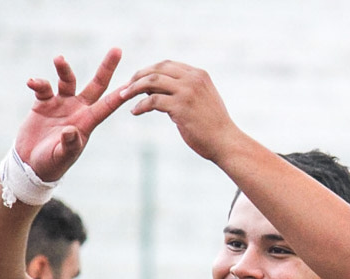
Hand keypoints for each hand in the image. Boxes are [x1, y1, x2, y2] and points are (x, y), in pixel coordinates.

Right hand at [15, 48, 132, 180]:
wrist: (30, 164)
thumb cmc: (51, 164)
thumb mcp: (61, 157)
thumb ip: (68, 144)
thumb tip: (71, 131)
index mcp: (87, 122)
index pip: (108, 105)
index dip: (121, 94)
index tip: (134, 82)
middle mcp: (77, 109)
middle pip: (96, 84)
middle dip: (106, 68)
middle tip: (117, 50)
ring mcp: (61, 104)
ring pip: (68, 80)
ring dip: (64, 69)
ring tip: (58, 59)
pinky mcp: (43, 103)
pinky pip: (43, 87)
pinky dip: (38, 83)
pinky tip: (32, 83)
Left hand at [122, 61, 240, 162]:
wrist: (225, 142)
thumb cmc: (212, 126)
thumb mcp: (201, 100)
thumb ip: (183, 91)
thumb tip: (156, 90)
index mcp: (199, 75)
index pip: (167, 65)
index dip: (149, 70)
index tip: (137, 79)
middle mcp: (193, 79)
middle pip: (157, 69)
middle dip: (138, 76)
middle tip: (126, 87)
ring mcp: (187, 92)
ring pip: (152, 81)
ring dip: (134, 88)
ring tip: (124, 96)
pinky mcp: (181, 107)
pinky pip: (153, 101)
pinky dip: (140, 106)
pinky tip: (135, 111)